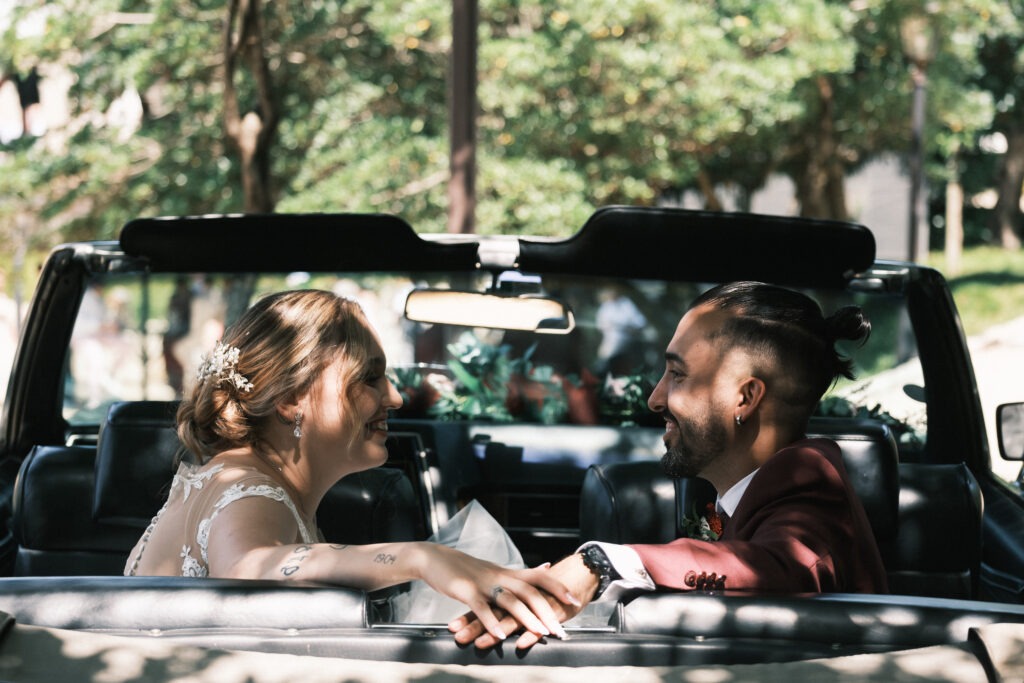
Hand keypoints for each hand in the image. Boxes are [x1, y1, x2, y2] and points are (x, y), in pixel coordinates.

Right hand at [421, 544, 579, 642]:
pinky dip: (491, 622)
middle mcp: (500, 577)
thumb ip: (523, 573)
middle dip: (547, 611)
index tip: (574, 600)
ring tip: (540, 633)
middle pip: (529, 592)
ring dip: (526, 618)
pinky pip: (481, 608)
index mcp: (508, 573)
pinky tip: (500, 635)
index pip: (539, 576)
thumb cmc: (468, 569)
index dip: (557, 587)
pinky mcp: (466, 592)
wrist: (436, 560)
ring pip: (509, 601)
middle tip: (561, 629)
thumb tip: (548, 567)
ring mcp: (484, 584)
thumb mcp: (498, 569)